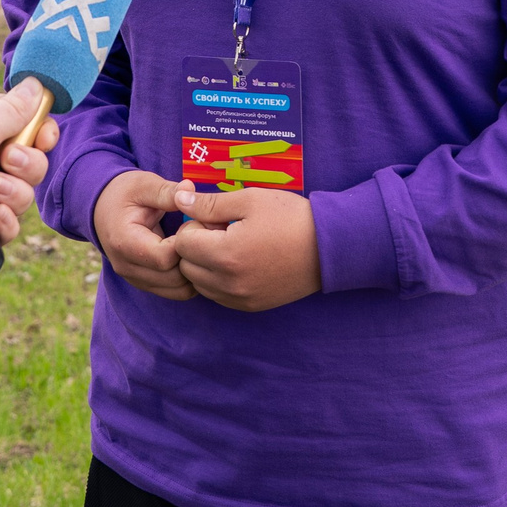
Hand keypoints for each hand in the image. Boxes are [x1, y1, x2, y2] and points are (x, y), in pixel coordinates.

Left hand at [0, 79, 58, 241]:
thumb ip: (17, 110)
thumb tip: (39, 83)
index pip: (32, 128)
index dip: (42, 136)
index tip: (40, 140)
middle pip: (32, 165)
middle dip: (28, 167)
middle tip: (5, 162)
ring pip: (21, 197)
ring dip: (16, 195)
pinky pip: (2, 225)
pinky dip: (5, 224)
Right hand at [93, 170, 195, 300]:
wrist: (102, 207)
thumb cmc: (124, 193)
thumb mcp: (144, 185)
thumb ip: (167, 191)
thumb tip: (190, 189)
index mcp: (125, 242)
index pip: (165, 258)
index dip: (186, 244)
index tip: (192, 224)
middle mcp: (127, 267)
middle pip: (173, 279)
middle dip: (193, 259)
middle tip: (199, 236)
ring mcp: (134, 279)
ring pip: (177, 291)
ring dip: (193, 271)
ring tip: (194, 245)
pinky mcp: (144, 283)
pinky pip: (174, 291)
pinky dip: (187, 278)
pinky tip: (188, 255)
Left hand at [168, 186, 321, 311]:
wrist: (328, 247)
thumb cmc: (290, 217)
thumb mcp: (249, 199)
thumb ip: (209, 203)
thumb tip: (178, 200)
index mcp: (226, 254)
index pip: (182, 243)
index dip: (194, 224)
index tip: (215, 217)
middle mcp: (228, 283)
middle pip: (186, 266)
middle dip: (196, 246)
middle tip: (222, 230)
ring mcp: (239, 299)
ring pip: (199, 284)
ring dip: (204, 265)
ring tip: (232, 246)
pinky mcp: (250, 306)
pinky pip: (217, 296)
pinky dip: (218, 280)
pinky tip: (240, 262)